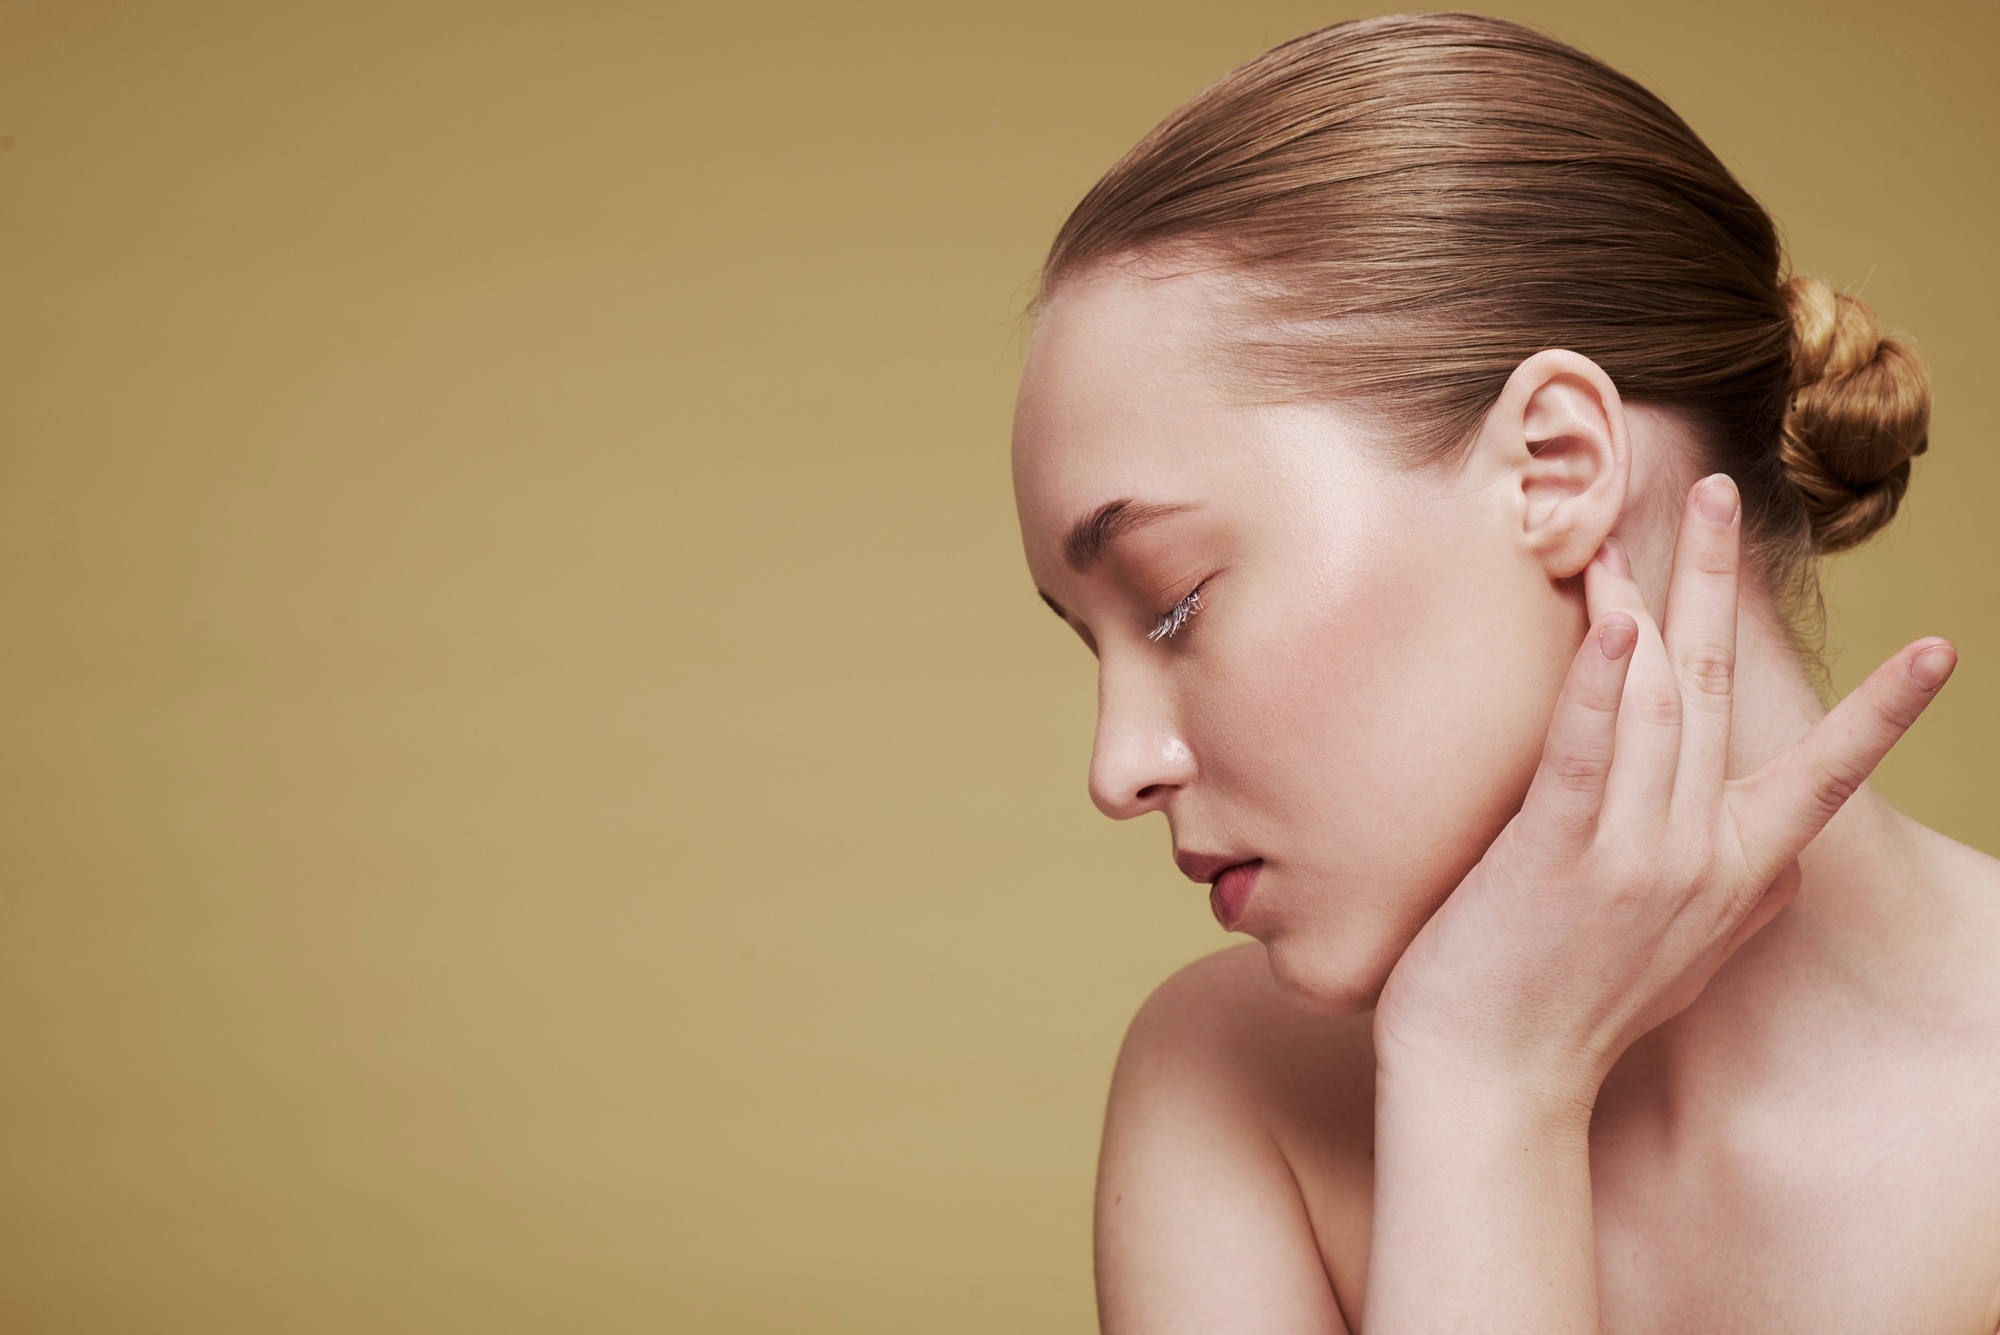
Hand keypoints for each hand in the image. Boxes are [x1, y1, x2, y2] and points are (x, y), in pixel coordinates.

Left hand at [1372, 473, 1955, 1104]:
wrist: (1495, 1088)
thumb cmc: (1571, 1015)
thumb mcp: (1685, 963)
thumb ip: (1742, 904)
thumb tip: (1791, 868)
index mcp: (1732, 875)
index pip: (1824, 778)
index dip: (1884, 713)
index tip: (1940, 649)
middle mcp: (1696, 857)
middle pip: (1715, 691)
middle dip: (1718, 584)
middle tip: (1718, 492)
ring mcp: (1631, 856)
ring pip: (1653, 702)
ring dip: (1648, 600)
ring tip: (1640, 519)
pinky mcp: (1557, 858)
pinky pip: (1586, 753)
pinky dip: (1600, 682)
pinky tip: (1611, 615)